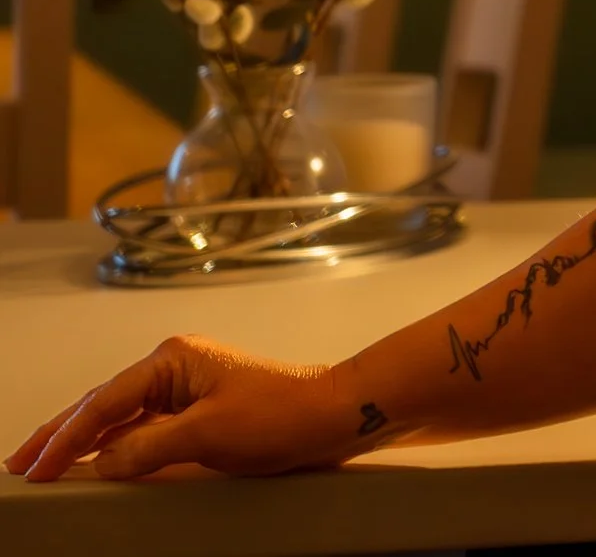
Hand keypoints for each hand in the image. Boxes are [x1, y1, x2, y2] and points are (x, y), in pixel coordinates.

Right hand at [7, 335, 358, 481]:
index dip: (65, 438)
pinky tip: (96, 464)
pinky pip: (144, 429)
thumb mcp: (207, 433)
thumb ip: (147, 449)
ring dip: (83, 442)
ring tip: (45, 464)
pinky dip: (115, 447)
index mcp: (172, 360)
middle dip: (60, 434)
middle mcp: (175, 368)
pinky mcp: (200, 410)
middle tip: (21, 463)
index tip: (34, 468)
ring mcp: (187, 389)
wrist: (331, 414)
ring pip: (120, 417)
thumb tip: (100, 464)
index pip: (103, 403)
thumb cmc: (280, 413)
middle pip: (103, 404)